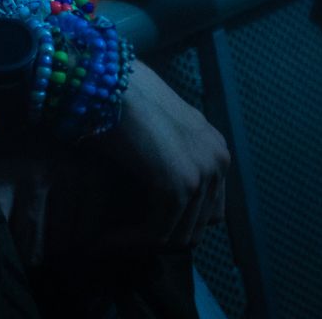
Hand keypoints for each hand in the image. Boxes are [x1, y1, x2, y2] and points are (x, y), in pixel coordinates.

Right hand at [98, 61, 228, 247]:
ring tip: (111, 241)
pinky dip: (131, 240)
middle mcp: (218, 160)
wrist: (104, 79)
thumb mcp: (154, 129)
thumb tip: (151, 187)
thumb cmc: (117, 96)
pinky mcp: (179, 185)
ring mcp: (202, 173)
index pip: (209, 207)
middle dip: (162, 235)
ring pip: (179, 232)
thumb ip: (166, 155)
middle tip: (124, 239)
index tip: (141, 224)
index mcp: (215, 146)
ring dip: (143, 242)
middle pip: (198, 224)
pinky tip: (106, 239)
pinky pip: (158, 230)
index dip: (178, 221)